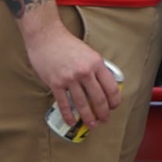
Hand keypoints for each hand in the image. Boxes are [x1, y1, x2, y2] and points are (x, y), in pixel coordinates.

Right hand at [21, 13, 119, 129]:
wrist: (46, 36)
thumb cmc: (67, 44)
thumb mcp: (89, 53)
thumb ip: (96, 68)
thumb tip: (103, 86)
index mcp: (96, 63)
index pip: (111, 87)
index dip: (115, 101)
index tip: (114, 107)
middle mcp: (85, 71)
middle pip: (99, 99)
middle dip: (104, 113)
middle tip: (105, 120)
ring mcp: (70, 79)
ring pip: (82, 104)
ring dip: (89, 118)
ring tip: (92, 125)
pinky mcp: (56, 83)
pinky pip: (64, 104)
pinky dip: (69, 115)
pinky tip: (72, 122)